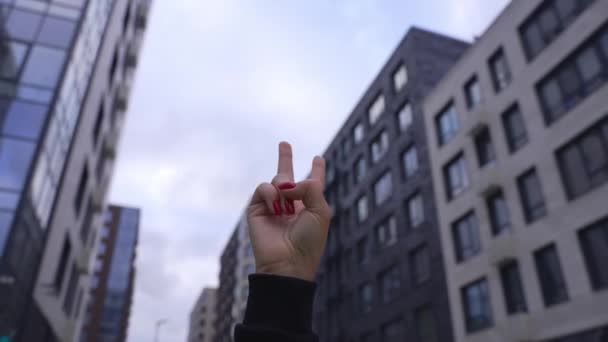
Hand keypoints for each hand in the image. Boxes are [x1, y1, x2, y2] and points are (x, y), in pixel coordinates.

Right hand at [247, 142, 330, 280]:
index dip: (317, 171)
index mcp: (310, 205)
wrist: (288, 261)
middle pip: (288, 176)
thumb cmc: (309, 240)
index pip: (313, 184)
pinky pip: (263, 188)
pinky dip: (271, 194)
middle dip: (285, 158)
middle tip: (284, 142)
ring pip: (278, 180)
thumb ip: (310, 187)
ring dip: (284, 189)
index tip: (318, 159)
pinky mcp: (257, 209)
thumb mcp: (321, 211)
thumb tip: (287, 184)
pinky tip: (277, 208)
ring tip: (287, 209)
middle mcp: (292, 204)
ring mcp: (273, 206)